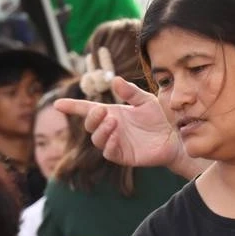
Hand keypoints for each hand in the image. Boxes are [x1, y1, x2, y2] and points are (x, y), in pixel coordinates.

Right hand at [54, 76, 182, 168]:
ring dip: (101, 131)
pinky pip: (109, 153)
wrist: (176, 136)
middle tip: (102, 111)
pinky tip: (115, 136)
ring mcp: (115, 142)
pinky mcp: (123, 156)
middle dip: (92, 118)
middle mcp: (111, 128)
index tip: (57, 104)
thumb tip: (114, 80)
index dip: (72, 107)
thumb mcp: (146, 100)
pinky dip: (109, 144)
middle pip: (90, 125)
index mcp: (113, 112)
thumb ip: (130, 92)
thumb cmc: (161, 118)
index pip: (87, 109)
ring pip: (97, 139)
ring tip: (113, 122)